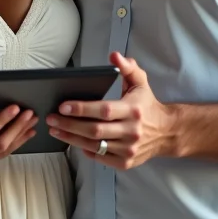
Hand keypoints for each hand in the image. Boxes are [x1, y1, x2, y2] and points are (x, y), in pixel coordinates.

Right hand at [0, 97, 36, 165]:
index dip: (0, 120)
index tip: (14, 107)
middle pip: (0, 143)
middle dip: (16, 128)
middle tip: (29, 113)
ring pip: (5, 150)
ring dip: (20, 135)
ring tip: (33, 121)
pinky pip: (4, 153)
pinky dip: (17, 143)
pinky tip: (27, 133)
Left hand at [46, 52, 176, 169]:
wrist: (167, 132)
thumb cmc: (147, 104)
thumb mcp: (140, 82)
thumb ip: (127, 67)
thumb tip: (114, 56)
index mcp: (133, 110)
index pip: (103, 110)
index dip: (81, 109)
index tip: (62, 106)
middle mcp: (131, 131)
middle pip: (94, 130)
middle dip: (69, 124)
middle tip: (50, 119)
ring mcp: (129, 149)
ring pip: (94, 145)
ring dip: (71, 138)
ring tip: (55, 129)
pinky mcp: (126, 162)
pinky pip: (100, 157)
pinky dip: (85, 149)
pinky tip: (73, 141)